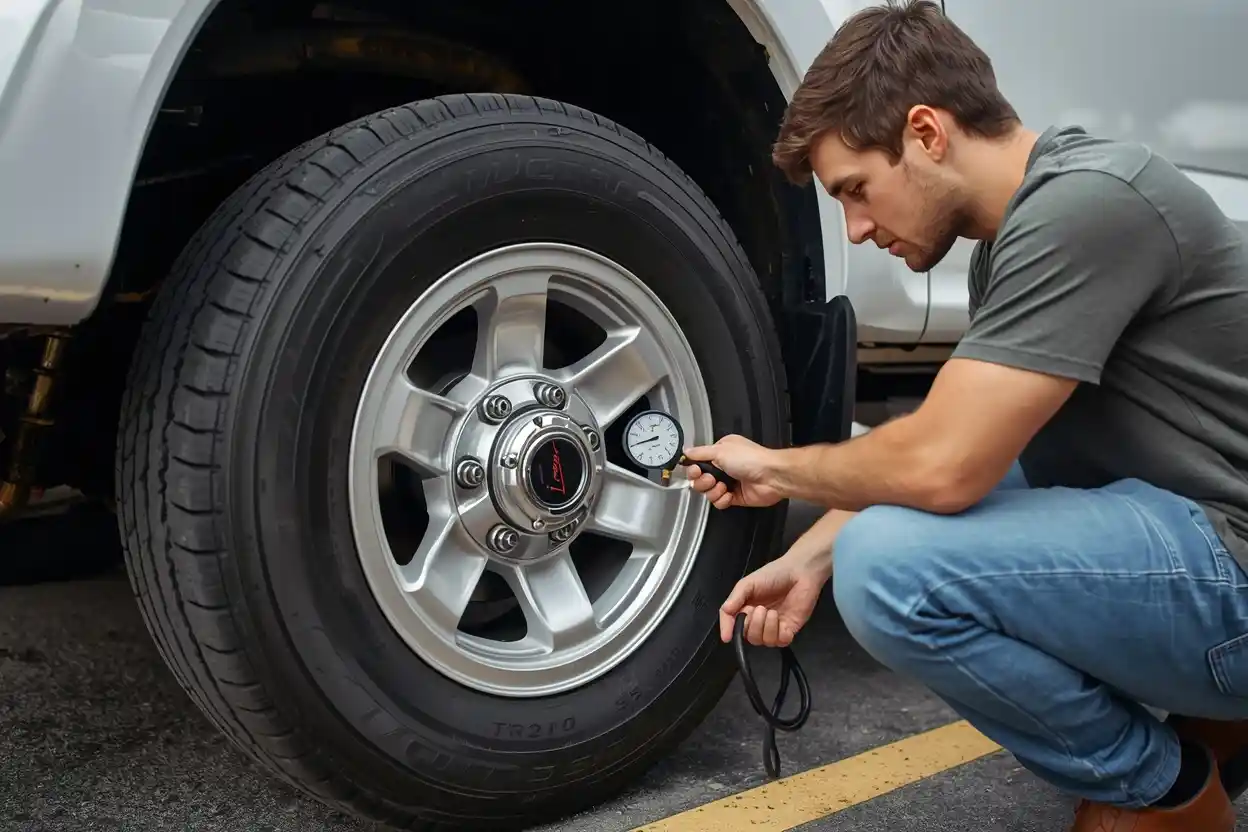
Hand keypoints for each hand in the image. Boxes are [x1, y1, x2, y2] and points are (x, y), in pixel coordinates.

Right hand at [683, 434, 783, 508]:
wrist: (771, 476)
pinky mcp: (734, 497)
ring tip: (723, 486)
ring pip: (708, 492)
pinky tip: (729, 495)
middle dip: (702, 482)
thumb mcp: (720, 450)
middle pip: (700, 479)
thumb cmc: (751, 459)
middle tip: (711, 479)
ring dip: (713, 491)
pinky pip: (719, 502)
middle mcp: (724, 466)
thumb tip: (686, 451)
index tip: (695, 471)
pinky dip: (722, 500)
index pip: (698, 463)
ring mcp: (729, 482)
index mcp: (720, 452)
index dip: (694, 469)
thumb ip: (700, 453)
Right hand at [718, 508, 853, 645]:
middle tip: (760, 608)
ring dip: (765, 627)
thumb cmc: (773, 575)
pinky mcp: (790, 629)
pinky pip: (780, 642)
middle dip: (752, 625)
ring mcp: (775, 627)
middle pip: (749, 636)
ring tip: (771, 611)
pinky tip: (780, 619)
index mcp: (746, 609)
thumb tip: (725, 613)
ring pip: (763, 641)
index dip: (729, 630)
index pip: (734, 625)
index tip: (727, 636)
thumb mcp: (748, 583)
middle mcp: (759, 621)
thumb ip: (735, 598)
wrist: (799, 572)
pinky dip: (778, 633)